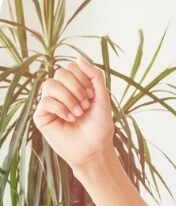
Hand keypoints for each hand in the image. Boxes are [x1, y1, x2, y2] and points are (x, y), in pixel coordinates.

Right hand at [32, 55, 114, 170]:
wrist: (96, 149)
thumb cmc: (100, 126)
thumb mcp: (103, 97)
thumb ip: (94, 76)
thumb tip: (78, 56)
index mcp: (74, 86)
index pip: (71, 66)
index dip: (83, 78)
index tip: (92, 95)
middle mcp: (60, 92)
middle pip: (60, 72)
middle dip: (77, 88)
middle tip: (86, 105)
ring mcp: (49, 103)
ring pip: (51, 84)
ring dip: (69, 98)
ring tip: (78, 113)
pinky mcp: (41, 115)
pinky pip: (46, 100)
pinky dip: (61, 109)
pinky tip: (69, 119)